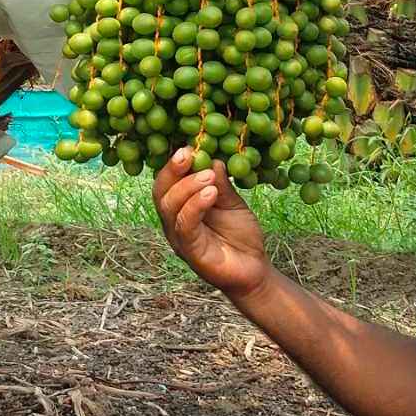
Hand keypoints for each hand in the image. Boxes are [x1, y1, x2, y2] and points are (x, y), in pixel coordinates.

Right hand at [154, 147, 269, 298]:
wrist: (254, 269)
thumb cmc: (240, 236)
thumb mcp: (232, 203)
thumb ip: (221, 184)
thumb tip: (213, 158)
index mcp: (180, 207)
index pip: (167, 182)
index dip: (173, 164)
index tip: (188, 145)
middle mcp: (174, 222)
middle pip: (161, 192)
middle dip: (173, 170)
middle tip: (190, 153)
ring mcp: (179, 238)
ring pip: (170, 207)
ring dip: (188, 187)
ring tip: (208, 175)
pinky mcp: (190, 252)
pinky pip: (185, 226)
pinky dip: (195, 206)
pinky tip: (211, 193)